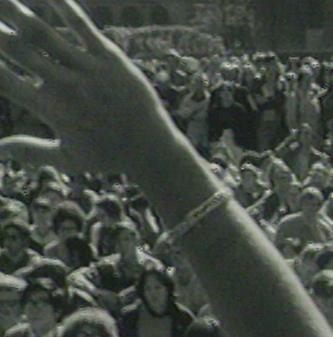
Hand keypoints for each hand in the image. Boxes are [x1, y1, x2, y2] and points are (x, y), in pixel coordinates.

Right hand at [0, 0, 175, 174]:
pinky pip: (82, 26)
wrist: (152, 148)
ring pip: (42, 33)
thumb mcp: (68, 159)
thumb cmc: (109, 155)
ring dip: (18, 11)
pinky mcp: (110, 58)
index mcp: (49, 108)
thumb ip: (29, 151)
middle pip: (17, 49)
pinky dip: (64, 6)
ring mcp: (87, 69)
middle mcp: (64, 85)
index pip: (4, 81)